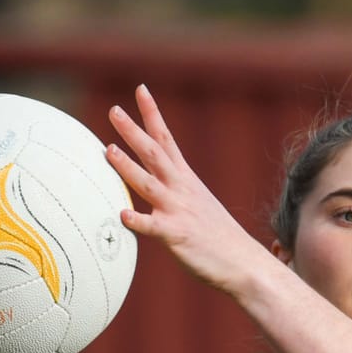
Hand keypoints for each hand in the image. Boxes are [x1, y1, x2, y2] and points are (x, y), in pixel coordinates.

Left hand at [106, 85, 273, 295]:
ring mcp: (178, 211)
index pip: (166, 138)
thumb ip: (173, 191)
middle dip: (133, 131)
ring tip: (108, 150)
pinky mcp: (176, 235)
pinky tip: (121, 215)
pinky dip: (137, 220)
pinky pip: (153, 227)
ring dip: (128, 166)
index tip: (140, 90)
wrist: (243, 262)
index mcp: (185, 179)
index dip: (152, 113)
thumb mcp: (196, 204)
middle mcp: (181, 189)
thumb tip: (154, 184)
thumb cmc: (217, 236)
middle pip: (154, 153)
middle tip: (114, 111)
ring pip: (149, 184)